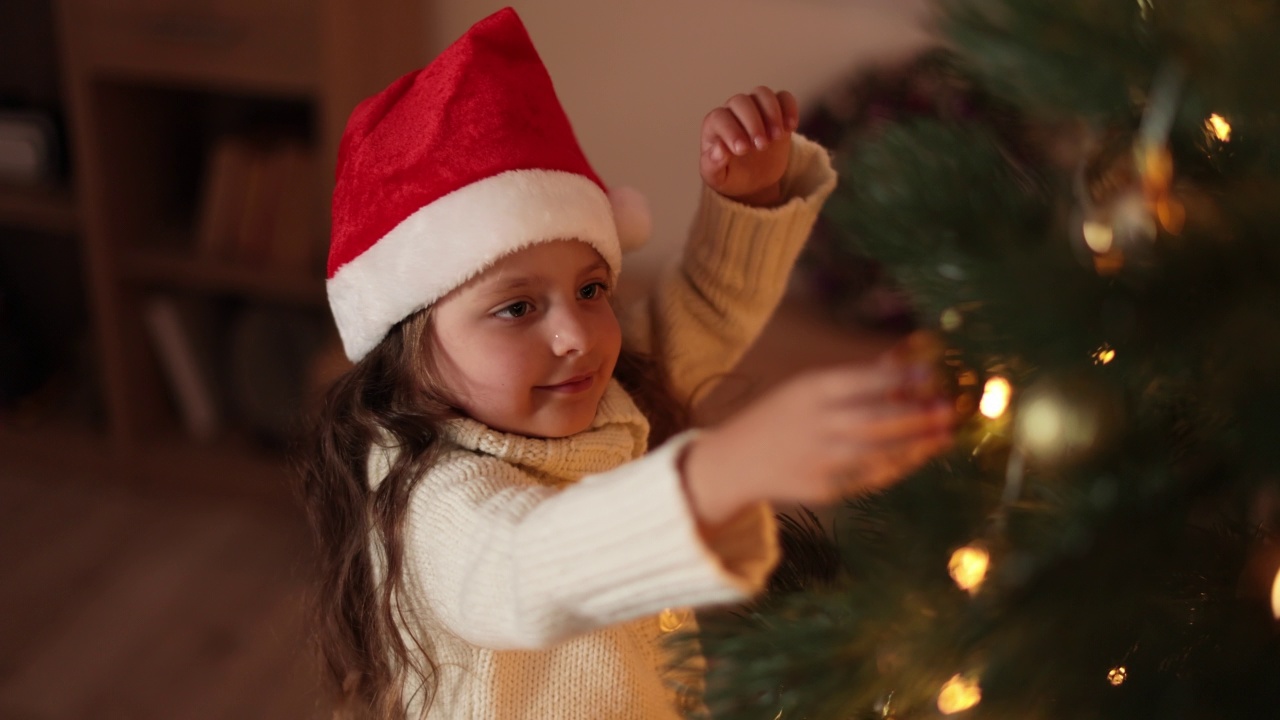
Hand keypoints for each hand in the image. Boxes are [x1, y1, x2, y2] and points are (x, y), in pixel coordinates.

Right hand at [681, 335, 955, 525]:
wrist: (732, 462)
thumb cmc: (778, 418)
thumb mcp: (804, 390)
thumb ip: (852, 380)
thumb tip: (902, 361)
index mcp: (809, 391)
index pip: (861, 381)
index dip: (899, 377)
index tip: (932, 374)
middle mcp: (814, 424)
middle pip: (874, 418)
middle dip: (915, 414)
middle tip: (948, 408)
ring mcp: (817, 459)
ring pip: (876, 452)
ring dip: (914, 443)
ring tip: (944, 434)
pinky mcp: (821, 488)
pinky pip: (867, 478)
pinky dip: (896, 467)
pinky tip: (917, 457)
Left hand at [700, 86, 798, 206]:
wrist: (754, 180)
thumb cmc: (731, 176)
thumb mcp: (718, 178)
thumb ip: (713, 165)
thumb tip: (719, 149)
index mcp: (715, 125)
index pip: (719, 118)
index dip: (731, 131)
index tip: (742, 150)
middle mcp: (733, 111)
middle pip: (741, 101)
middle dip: (753, 123)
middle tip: (762, 146)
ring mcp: (756, 108)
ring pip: (763, 94)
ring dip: (772, 113)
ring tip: (776, 137)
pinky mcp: (777, 111)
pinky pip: (784, 98)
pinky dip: (790, 108)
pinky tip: (791, 127)